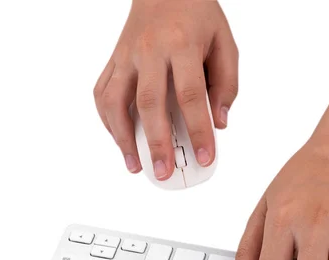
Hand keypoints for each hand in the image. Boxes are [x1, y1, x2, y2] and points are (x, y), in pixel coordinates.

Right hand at [94, 0, 237, 177]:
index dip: (199, 130)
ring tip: (135, 165)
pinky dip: (108, 120)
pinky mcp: (113, 60)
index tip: (206, 157)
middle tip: (165, 173)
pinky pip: (102, 93)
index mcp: (182, 45)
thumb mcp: (224, 43)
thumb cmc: (197, 13)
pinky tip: (120, 139)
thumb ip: (226, 84)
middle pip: (149, 104)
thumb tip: (218, 122)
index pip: (191, 96)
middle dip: (157, 144)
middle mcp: (149, 51)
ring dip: (123, 138)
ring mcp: (126, 55)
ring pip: (116, 101)